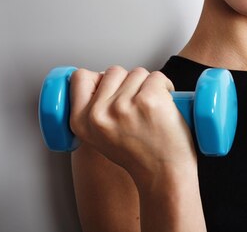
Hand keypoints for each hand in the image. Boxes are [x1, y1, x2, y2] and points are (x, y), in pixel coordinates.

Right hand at [69, 66, 197, 181]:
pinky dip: (166, 86)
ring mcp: (122, 106)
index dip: (99, 77)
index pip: (80, 77)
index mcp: (80, 122)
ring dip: (149, 84)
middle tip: (139, 104)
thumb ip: (94, 111)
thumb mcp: (100, 137)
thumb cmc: (139, 157)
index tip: (113, 86)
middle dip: (129, 82)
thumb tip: (101, 79)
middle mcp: (98, 114)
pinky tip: (166, 104)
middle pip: (113, 71)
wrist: (164, 176)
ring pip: (137, 72)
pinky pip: (157, 76)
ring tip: (152, 108)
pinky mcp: (148, 100)